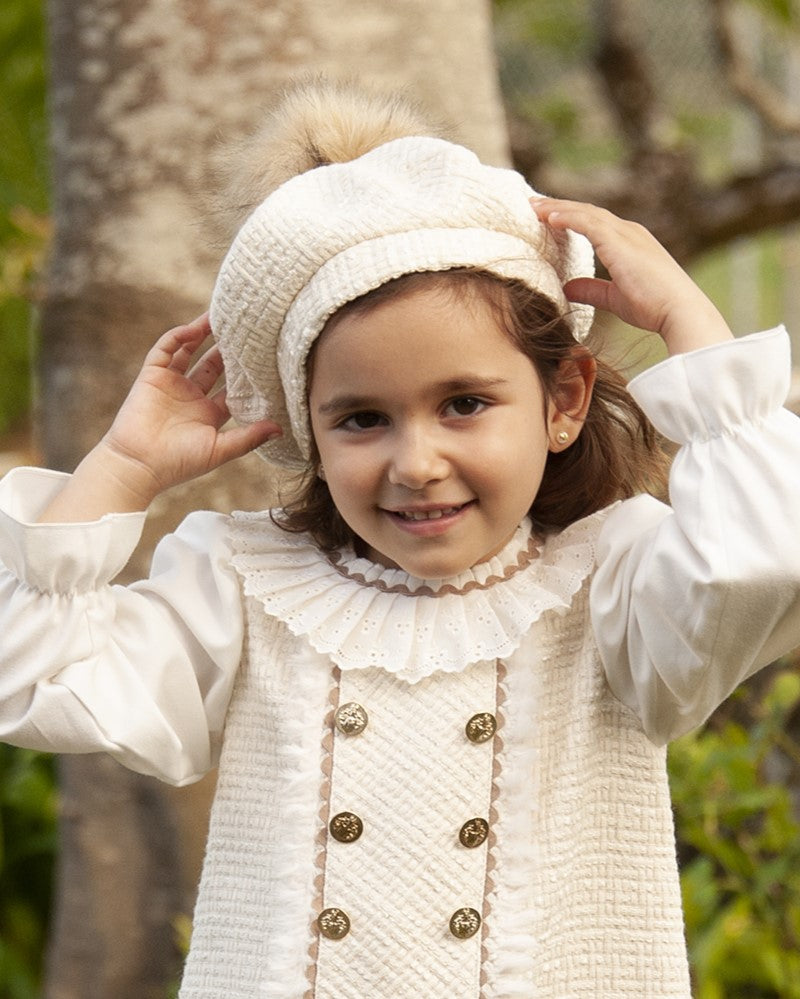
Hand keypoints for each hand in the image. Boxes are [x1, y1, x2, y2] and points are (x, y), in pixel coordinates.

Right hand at [39, 315, 281, 520]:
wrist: (138, 465)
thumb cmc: (179, 463)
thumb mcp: (220, 450)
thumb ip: (249, 437)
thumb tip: (281, 429)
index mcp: (209, 415)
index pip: (233, 388)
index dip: (247, 373)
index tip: (264, 356)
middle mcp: (191, 397)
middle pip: (214, 365)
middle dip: (228, 348)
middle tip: (245, 329)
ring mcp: (171, 385)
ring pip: (190, 351)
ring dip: (203, 334)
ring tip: (221, 316)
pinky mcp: (151, 376)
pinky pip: (166, 349)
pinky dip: (179, 336)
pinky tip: (194, 328)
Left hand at [532, 198, 733, 353]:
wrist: (678, 310)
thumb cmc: (653, 306)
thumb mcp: (614, 297)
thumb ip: (591, 290)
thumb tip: (567, 288)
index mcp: (629, 242)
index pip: (593, 223)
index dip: (569, 217)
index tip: (546, 216)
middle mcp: (628, 232)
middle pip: (587, 212)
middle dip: (559, 206)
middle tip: (533, 203)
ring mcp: (626, 234)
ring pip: (585, 213)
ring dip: (557, 207)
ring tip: (533, 205)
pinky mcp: (620, 242)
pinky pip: (588, 223)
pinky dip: (568, 217)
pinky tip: (549, 217)